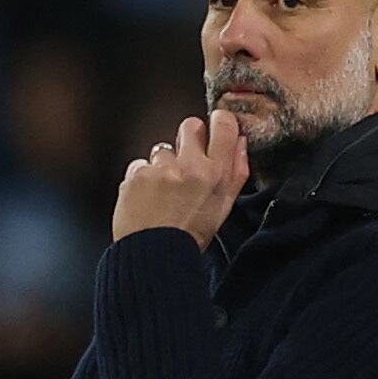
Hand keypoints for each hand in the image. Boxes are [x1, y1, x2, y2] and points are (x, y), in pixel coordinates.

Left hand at [113, 109, 248, 246]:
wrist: (154, 256)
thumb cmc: (189, 236)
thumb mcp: (223, 207)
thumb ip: (235, 172)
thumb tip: (240, 142)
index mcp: (216, 174)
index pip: (224, 126)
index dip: (219, 122)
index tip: (216, 126)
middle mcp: (190, 167)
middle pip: (190, 126)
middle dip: (188, 138)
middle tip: (184, 162)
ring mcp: (161, 169)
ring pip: (163, 149)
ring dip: (162, 166)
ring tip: (162, 192)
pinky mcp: (137, 175)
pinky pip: (140, 165)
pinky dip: (141, 179)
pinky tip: (146, 198)